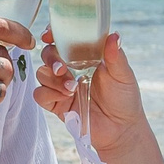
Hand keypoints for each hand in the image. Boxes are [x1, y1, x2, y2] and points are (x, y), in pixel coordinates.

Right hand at [34, 31, 155, 163]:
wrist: (122, 129)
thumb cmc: (124, 99)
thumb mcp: (123, 74)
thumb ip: (115, 55)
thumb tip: (114, 35)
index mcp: (84, 56)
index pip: (64, 39)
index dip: (54, 34)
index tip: (49, 34)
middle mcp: (70, 69)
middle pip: (48, 54)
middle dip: (51, 58)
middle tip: (62, 68)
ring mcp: (61, 86)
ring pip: (41, 73)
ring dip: (52, 78)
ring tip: (71, 88)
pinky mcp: (56, 104)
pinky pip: (40, 94)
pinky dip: (48, 93)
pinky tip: (64, 97)